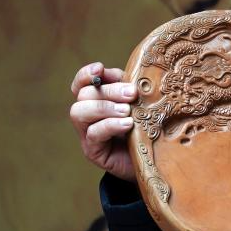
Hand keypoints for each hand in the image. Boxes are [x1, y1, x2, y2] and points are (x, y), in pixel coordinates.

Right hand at [69, 62, 137, 182]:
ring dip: (104, 107)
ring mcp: (86, 133)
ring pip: (79, 112)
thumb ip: (128, 88)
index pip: (80, 83)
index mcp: (95, 100)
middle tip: (131, 94)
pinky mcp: (92, 151)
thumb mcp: (137, 103)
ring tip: (127, 111)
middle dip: (108, 91)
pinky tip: (127, 124)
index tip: (100, 69)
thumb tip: (128, 76)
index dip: (86, 74)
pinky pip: (93, 133)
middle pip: (83, 95)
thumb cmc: (143, 129)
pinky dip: (110, 125)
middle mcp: (86, 115)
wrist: (151, 162)